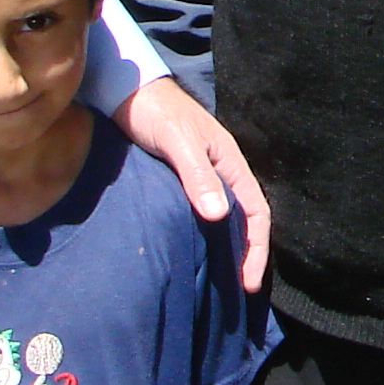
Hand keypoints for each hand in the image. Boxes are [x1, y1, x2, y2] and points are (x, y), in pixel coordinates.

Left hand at [114, 76, 272, 291]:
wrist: (126, 94)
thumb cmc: (156, 113)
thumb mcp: (178, 141)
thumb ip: (198, 176)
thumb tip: (219, 215)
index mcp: (231, 162)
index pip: (257, 212)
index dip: (256, 248)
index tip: (247, 281)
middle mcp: (222, 173)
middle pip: (245, 221)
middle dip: (247, 255)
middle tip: (239, 290)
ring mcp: (202, 179)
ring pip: (225, 220)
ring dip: (227, 249)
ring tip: (221, 280)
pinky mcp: (181, 183)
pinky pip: (202, 215)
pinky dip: (206, 238)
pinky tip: (196, 255)